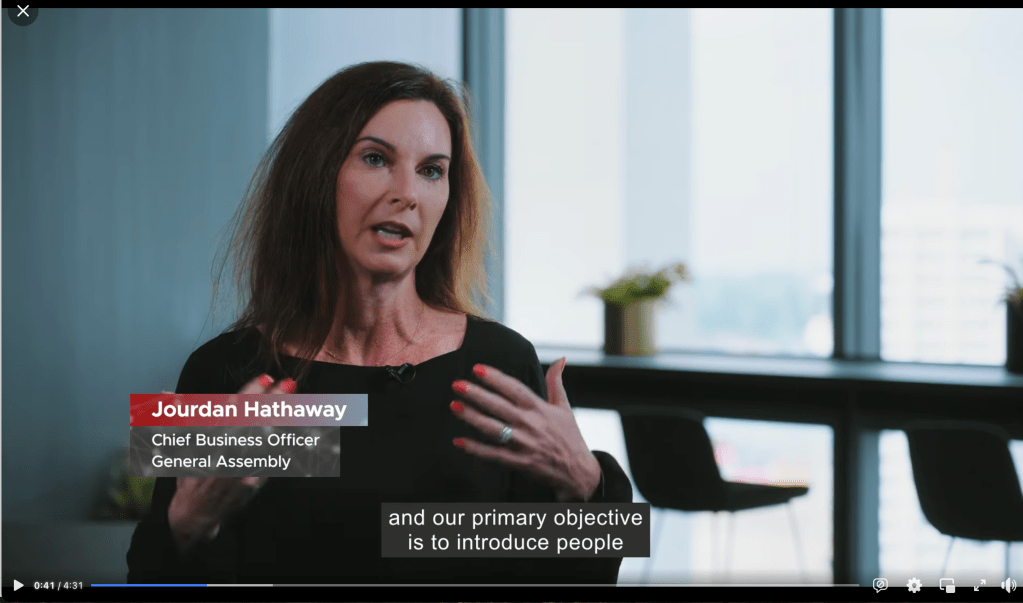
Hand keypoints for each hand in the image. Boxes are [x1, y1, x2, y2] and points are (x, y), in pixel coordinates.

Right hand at [166, 374, 294, 552]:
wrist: (194, 514)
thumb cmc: (191, 474)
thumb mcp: (179, 446)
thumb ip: (178, 418)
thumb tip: (165, 393)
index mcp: (208, 440)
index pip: (231, 410)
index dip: (249, 392)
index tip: (265, 377)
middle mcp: (223, 453)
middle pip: (251, 422)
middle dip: (271, 402)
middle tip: (288, 383)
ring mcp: (238, 469)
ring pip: (263, 442)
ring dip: (280, 422)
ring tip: (295, 403)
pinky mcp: (251, 485)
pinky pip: (270, 464)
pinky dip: (280, 450)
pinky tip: (294, 436)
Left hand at [450, 358, 600, 501]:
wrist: (578, 470)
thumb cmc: (569, 436)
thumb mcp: (564, 407)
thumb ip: (557, 381)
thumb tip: (561, 359)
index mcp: (539, 408)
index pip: (514, 388)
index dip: (496, 378)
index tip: (477, 368)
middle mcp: (530, 424)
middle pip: (499, 406)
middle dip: (477, 394)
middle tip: (457, 384)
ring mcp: (524, 444)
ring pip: (493, 429)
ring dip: (472, 417)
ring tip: (454, 406)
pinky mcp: (519, 462)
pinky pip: (493, 454)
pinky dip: (476, 449)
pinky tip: (459, 441)